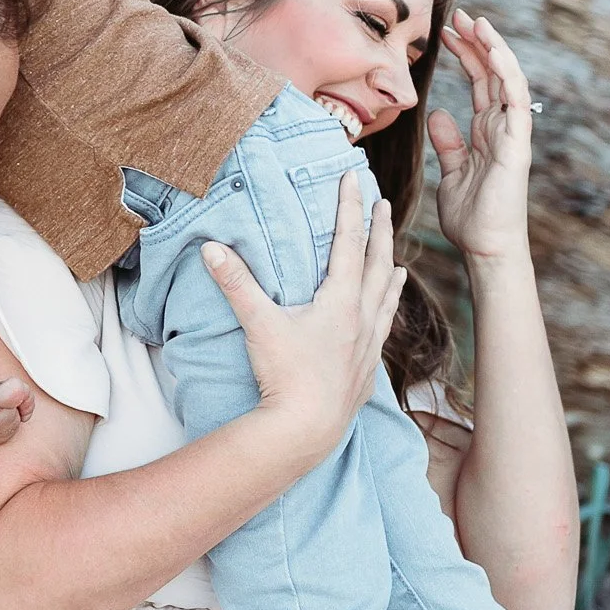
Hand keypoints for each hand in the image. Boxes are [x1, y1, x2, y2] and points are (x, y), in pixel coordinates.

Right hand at [202, 172, 402, 457]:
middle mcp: (362, 317)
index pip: (348, 241)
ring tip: (397, 261)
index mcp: (341, 300)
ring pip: (386, 299)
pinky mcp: (365, 369)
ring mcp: (368, 345)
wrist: (306, 429)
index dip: (349, 207)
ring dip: (390, 273)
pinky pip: (382, 331)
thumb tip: (211, 248)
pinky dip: (386, 314)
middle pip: (377, 263)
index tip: (353, 179)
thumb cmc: (285, 375)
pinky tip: (381, 320)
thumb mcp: (258, 324)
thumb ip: (237, 283)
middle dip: (381, 231)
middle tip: (385, 205)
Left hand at [429, 8, 534, 262]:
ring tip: (476, 22)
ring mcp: (512, 134)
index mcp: (487, 132)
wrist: (485, 246)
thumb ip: (448, 143)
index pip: (479, 84)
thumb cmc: (471, 216)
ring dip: (493, 49)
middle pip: (491, 75)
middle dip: (476, 43)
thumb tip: (438, 114)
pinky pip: (515, 100)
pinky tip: (494, 50)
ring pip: (506, 80)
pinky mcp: (516, 143)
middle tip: (458, 15)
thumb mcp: (451, 171)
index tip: (446, 32)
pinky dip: (506, 73)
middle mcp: (502, 128)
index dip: (466, 56)